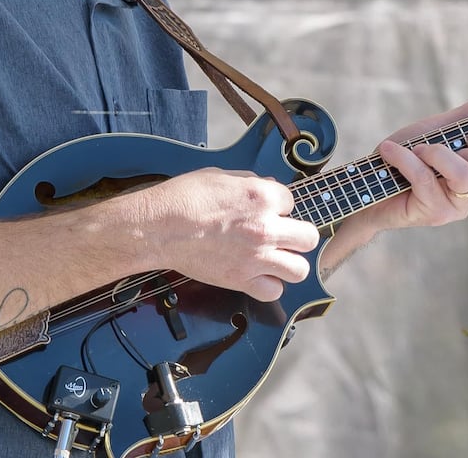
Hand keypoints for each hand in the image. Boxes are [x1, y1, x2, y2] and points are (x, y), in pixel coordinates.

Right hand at [139, 168, 319, 301]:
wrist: (159, 227)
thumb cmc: (184, 197)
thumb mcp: (221, 175)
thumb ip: (252, 182)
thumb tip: (268, 188)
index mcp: (261, 196)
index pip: (291, 201)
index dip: (279, 206)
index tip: (265, 210)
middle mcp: (265, 227)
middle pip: (308, 237)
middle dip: (297, 234)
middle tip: (282, 235)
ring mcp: (255, 257)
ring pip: (300, 269)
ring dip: (290, 263)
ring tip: (276, 257)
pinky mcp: (241, 280)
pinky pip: (273, 291)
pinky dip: (269, 285)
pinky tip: (259, 274)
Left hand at [357, 90, 467, 234]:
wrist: (366, 187)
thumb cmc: (403, 160)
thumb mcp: (438, 131)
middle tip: (456, 143)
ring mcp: (454, 206)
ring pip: (465, 175)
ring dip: (437, 152)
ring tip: (418, 149)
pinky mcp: (431, 213)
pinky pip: (425, 178)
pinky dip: (404, 157)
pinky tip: (390, 151)